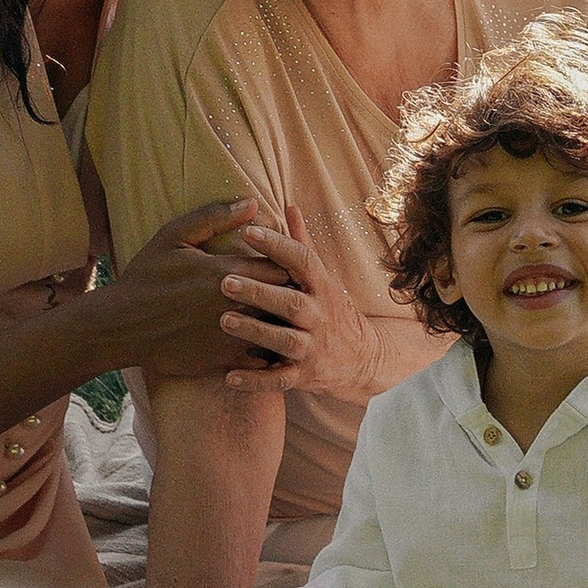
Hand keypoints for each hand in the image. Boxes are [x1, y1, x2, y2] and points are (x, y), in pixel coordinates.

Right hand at [97, 200, 280, 389]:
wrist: (121, 326)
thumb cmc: (146, 277)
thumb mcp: (174, 236)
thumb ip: (215, 217)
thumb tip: (252, 203)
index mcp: (227, 272)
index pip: (282, 267)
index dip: (285, 265)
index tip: (279, 264)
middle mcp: (235, 305)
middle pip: (285, 300)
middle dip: (288, 294)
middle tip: (285, 291)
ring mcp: (231, 336)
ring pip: (278, 331)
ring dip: (279, 323)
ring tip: (276, 316)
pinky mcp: (223, 361)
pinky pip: (261, 359)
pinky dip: (265, 350)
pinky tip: (259, 341)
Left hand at [215, 203, 384, 399]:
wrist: (363, 359)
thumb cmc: (333, 310)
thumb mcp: (323, 277)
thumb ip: (302, 245)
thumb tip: (289, 206)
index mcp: (322, 287)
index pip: (302, 261)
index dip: (277, 245)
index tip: (248, 231)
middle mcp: (319, 316)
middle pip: (290, 303)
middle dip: (259, 292)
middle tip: (225, 281)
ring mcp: (313, 348)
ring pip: (283, 340)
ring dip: (254, 331)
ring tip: (224, 321)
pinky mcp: (304, 376)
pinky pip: (278, 380)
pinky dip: (255, 381)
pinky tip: (228, 376)